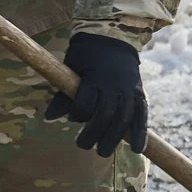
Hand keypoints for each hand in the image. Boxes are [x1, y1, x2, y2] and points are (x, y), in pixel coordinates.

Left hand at [44, 33, 145, 156]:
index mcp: (94, 78)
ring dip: (114, 138)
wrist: (113, 39)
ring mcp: (129, 90)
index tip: (72, 118)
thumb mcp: (71, 68)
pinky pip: (142, 116)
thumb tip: (49, 118)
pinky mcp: (139, 94)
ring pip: (124, 119)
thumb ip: (63, 93)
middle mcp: (114, 86)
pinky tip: (137, 149)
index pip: (85, 104)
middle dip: (94, 134)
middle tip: (83, 145)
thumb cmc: (86, 56)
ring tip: (103, 152)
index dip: (77, 114)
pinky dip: (140, 133)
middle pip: (105, 115)